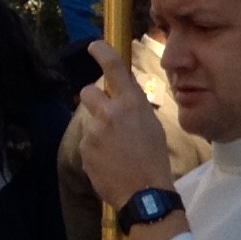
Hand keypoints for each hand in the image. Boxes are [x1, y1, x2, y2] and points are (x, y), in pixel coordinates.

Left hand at [74, 40, 175, 211]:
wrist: (144, 192)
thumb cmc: (155, 159)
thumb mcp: (152, 126)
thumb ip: (134, 108)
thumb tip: (122, 99)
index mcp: (132, 104)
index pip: (114, 69)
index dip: (102, 52)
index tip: (94, 47)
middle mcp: (110, 113)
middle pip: (87, 92)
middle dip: (94, 101)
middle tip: (105, 115)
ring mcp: (94, 132)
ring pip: (89, 122)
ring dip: (98, 131)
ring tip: (115, 151)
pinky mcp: (85, 150)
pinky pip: (88, 144)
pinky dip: (96, 151)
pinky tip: (110, 163)